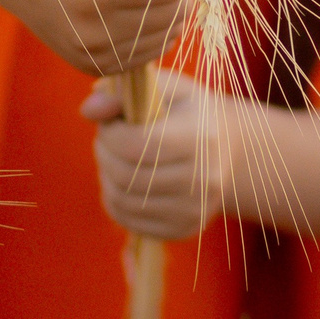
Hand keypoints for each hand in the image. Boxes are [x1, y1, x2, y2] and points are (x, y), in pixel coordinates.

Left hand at [82, 69, 227, 239]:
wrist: (230, 151)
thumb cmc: (190, 112)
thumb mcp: (166, 88)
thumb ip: (124, 91)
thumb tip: (89, 108)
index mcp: (201, 137)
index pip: (136, 145)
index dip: (110, 133)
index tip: (110, 121)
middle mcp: (204, 179)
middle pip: (126, 175)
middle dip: (104, 153)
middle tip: (107, 138)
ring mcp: (195, 210)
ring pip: (122, 200)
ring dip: (106, 175)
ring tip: (114, 157)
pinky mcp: (184, 229)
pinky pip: (128, 219)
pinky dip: (114, 198)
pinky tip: (122, 180)